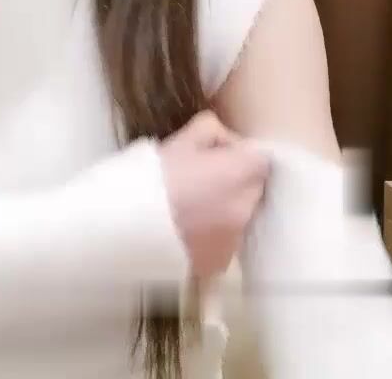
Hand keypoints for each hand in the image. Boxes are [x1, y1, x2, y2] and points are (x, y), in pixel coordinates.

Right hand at [160, 111, 269, 277]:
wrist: (131, 225)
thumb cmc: (158, 175)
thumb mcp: (183, 138)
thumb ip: (212, 128)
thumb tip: (226, 141)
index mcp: (242, 173)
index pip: (261, 159)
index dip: (240, 154)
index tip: (216, 156)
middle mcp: (247, 207)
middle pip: (253, 188)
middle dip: (235, 182)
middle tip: (202, 179)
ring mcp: (235, 239)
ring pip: (239, 216)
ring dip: (225, 209)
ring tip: (192, 207)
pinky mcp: (220, 262)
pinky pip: (225, 242)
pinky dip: (213, 234)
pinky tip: (187, 229)